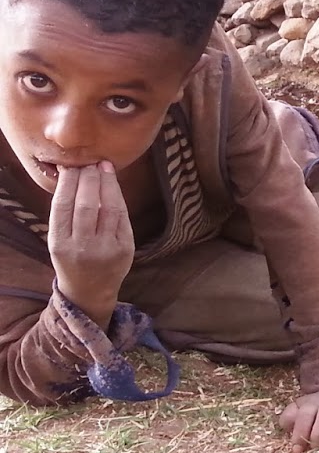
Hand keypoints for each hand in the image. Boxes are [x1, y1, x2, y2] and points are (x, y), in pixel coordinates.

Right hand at [49, 162, 133, 325]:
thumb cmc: (72, 258)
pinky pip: (123, 217)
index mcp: (60, 243)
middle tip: (91, 162)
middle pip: (86, 205)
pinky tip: (114, 186)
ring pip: (108, 208)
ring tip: (104, 167)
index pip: (63, 206)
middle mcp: (82, 246)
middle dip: (90, 179)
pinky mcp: (126, 248)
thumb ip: (66, 214)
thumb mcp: (59, 240)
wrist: (90, 290)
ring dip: (107, 184)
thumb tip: (74, 175)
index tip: (73, 165)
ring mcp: (106, 248)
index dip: (69, 182)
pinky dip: (118, 198)